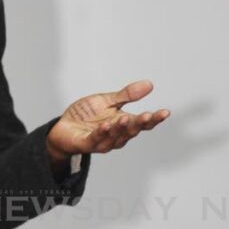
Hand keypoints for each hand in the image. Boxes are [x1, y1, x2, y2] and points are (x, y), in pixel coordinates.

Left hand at [46, 80, 170, 161]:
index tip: (165, 112)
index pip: (142, 123)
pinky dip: (101, 133)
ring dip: (120, 128)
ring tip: (125, 118)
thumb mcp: (107, 101)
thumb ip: (127, 95)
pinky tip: (105, 125)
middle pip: (131, 130)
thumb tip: (149, 84)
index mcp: (123, 123)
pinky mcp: (87, 144)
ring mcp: (102, 141)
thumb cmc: (86, 115)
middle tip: (148, 115)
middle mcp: (116, 135)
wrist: (63, 126)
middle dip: (140, 123)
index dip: (154, 119)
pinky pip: (96, 139)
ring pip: (115, 136)